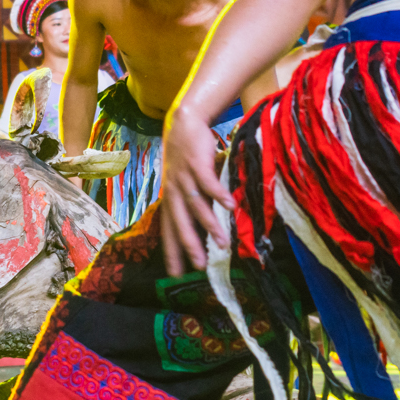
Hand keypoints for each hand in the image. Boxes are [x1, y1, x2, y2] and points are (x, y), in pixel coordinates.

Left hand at [157, 115, 230, 277]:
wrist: (183, 124)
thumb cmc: (185, 160)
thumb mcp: (181, 185)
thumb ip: (190, 205)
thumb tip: (202, 230)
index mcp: (170, 201)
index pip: (168, 231)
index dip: (172, 252)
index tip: (176, 274)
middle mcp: (173, 193)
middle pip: (180, 224)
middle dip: (190, 246)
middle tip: (200, 266)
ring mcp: (184, 179)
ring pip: (196, 207)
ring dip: (210, 225)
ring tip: (223, 243)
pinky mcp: (197, 165)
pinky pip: (209, 183)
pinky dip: (219, 196)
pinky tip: (231, 208)